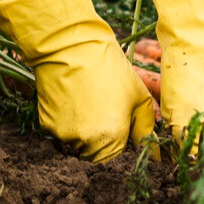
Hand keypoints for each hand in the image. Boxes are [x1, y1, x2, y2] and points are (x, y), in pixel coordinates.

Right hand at [0, 0, 156, 160]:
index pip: (120, 158)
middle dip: (105, 139)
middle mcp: (85, 144)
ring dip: (86, 132)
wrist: (70, 46)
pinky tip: (74, 100)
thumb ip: (146, 130)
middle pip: (98, 155)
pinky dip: (69, 122)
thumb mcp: (139, 97)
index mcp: (111, 139)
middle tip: (105, 108)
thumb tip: (156, 156)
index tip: (122, 121)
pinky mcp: (47, 126)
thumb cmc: (109, 68)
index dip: (123, 140)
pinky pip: (62, 134)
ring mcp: (63, 136)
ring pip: (79, 145)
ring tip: (90, 101)